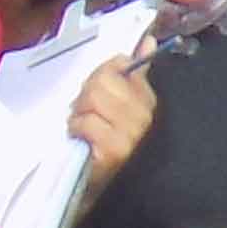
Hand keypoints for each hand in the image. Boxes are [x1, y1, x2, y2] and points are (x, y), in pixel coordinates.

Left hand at [69, 55, 155, 188]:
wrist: (98, 185)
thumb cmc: (106, 143)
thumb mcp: (119, 107)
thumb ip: (132, 74)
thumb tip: (147, 42)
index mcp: (147, 100)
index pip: (124, 66)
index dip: (101, 73)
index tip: (95, 89)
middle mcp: (144, 116)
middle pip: (103, 81)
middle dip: (86, 94)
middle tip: (84, 112)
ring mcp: (131, 135)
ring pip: (94, 99)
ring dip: (80, 113)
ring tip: (83, 126)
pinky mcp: (114, 152)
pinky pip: (87, 122)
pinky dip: (78, 129)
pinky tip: (82, 140)